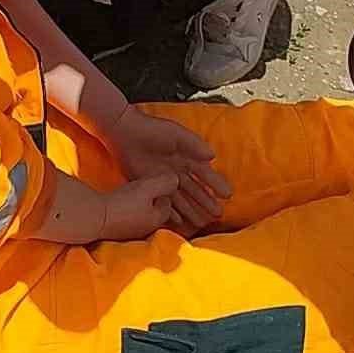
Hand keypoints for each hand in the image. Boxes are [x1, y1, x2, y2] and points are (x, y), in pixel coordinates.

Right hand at [99, 173, 179, 240]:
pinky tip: (121, 202)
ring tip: (134, 193)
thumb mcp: (148, 188)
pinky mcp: (117, 230)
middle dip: (153, 200)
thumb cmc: (123, 202)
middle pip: (155, 212)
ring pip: (141, 216)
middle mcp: (146, 229)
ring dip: (140, 206)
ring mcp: (131, 232)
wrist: (94, 218)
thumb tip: (176, 180)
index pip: (168, 205)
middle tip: (146, 186)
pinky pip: (128, 218)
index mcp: (157, 219)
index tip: (158, 181)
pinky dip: (128, 210)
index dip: (165, 192)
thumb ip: (165, 183)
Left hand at [108, 107, 230, 235]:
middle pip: (195, 190)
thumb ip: (194, 144)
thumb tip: (212, 156)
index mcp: (187, 156)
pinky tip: (181, 222)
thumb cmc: (152, 130)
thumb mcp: (176, 134)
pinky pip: (165, 202)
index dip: (216, 184)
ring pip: (182, 198)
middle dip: (207, 201)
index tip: (228, 195)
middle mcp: (178, 170)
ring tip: (204, 222)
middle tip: (218, 214)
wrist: (125, 133)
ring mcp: (164, 179)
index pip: (205, 174)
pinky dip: (173, 212)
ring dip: (193, 210)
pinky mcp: (151, 185)